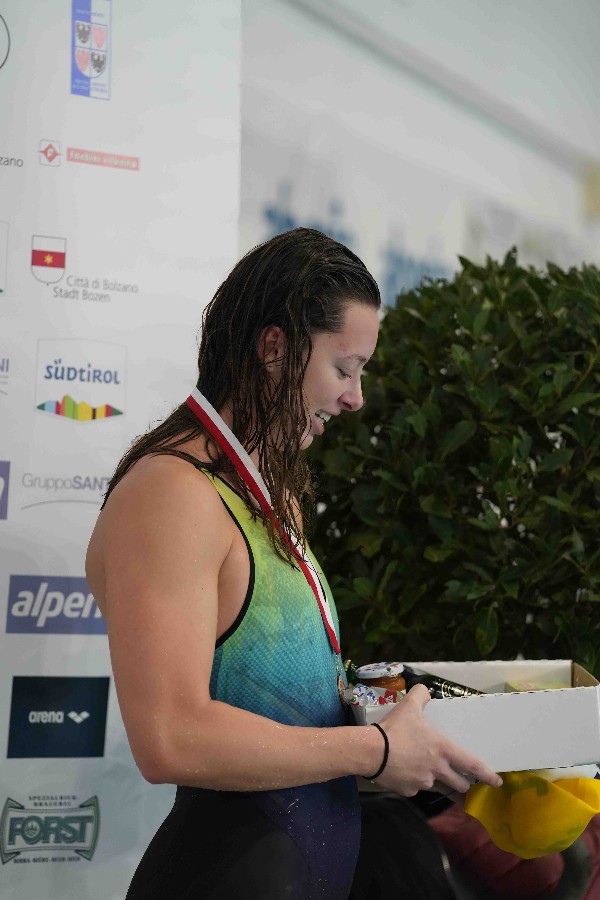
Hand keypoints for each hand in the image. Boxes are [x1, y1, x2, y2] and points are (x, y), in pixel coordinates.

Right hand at [369, 684, 502, 795]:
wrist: (370, 751)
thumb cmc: (395, 728)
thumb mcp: (409, 705)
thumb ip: (421, 695)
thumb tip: (425, 691)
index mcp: (444, 750)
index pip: (472, 765)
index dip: (487, 774)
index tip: (496, 781)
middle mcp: (438, 770)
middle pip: (459, 784)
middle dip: (461, 782)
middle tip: (456, 775)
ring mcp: (423, 784)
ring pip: (437, 786)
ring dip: (435, 780)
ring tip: (422, 769)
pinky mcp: (408, 792)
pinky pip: (416, 789)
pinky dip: (413, 782)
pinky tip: (403, 771)